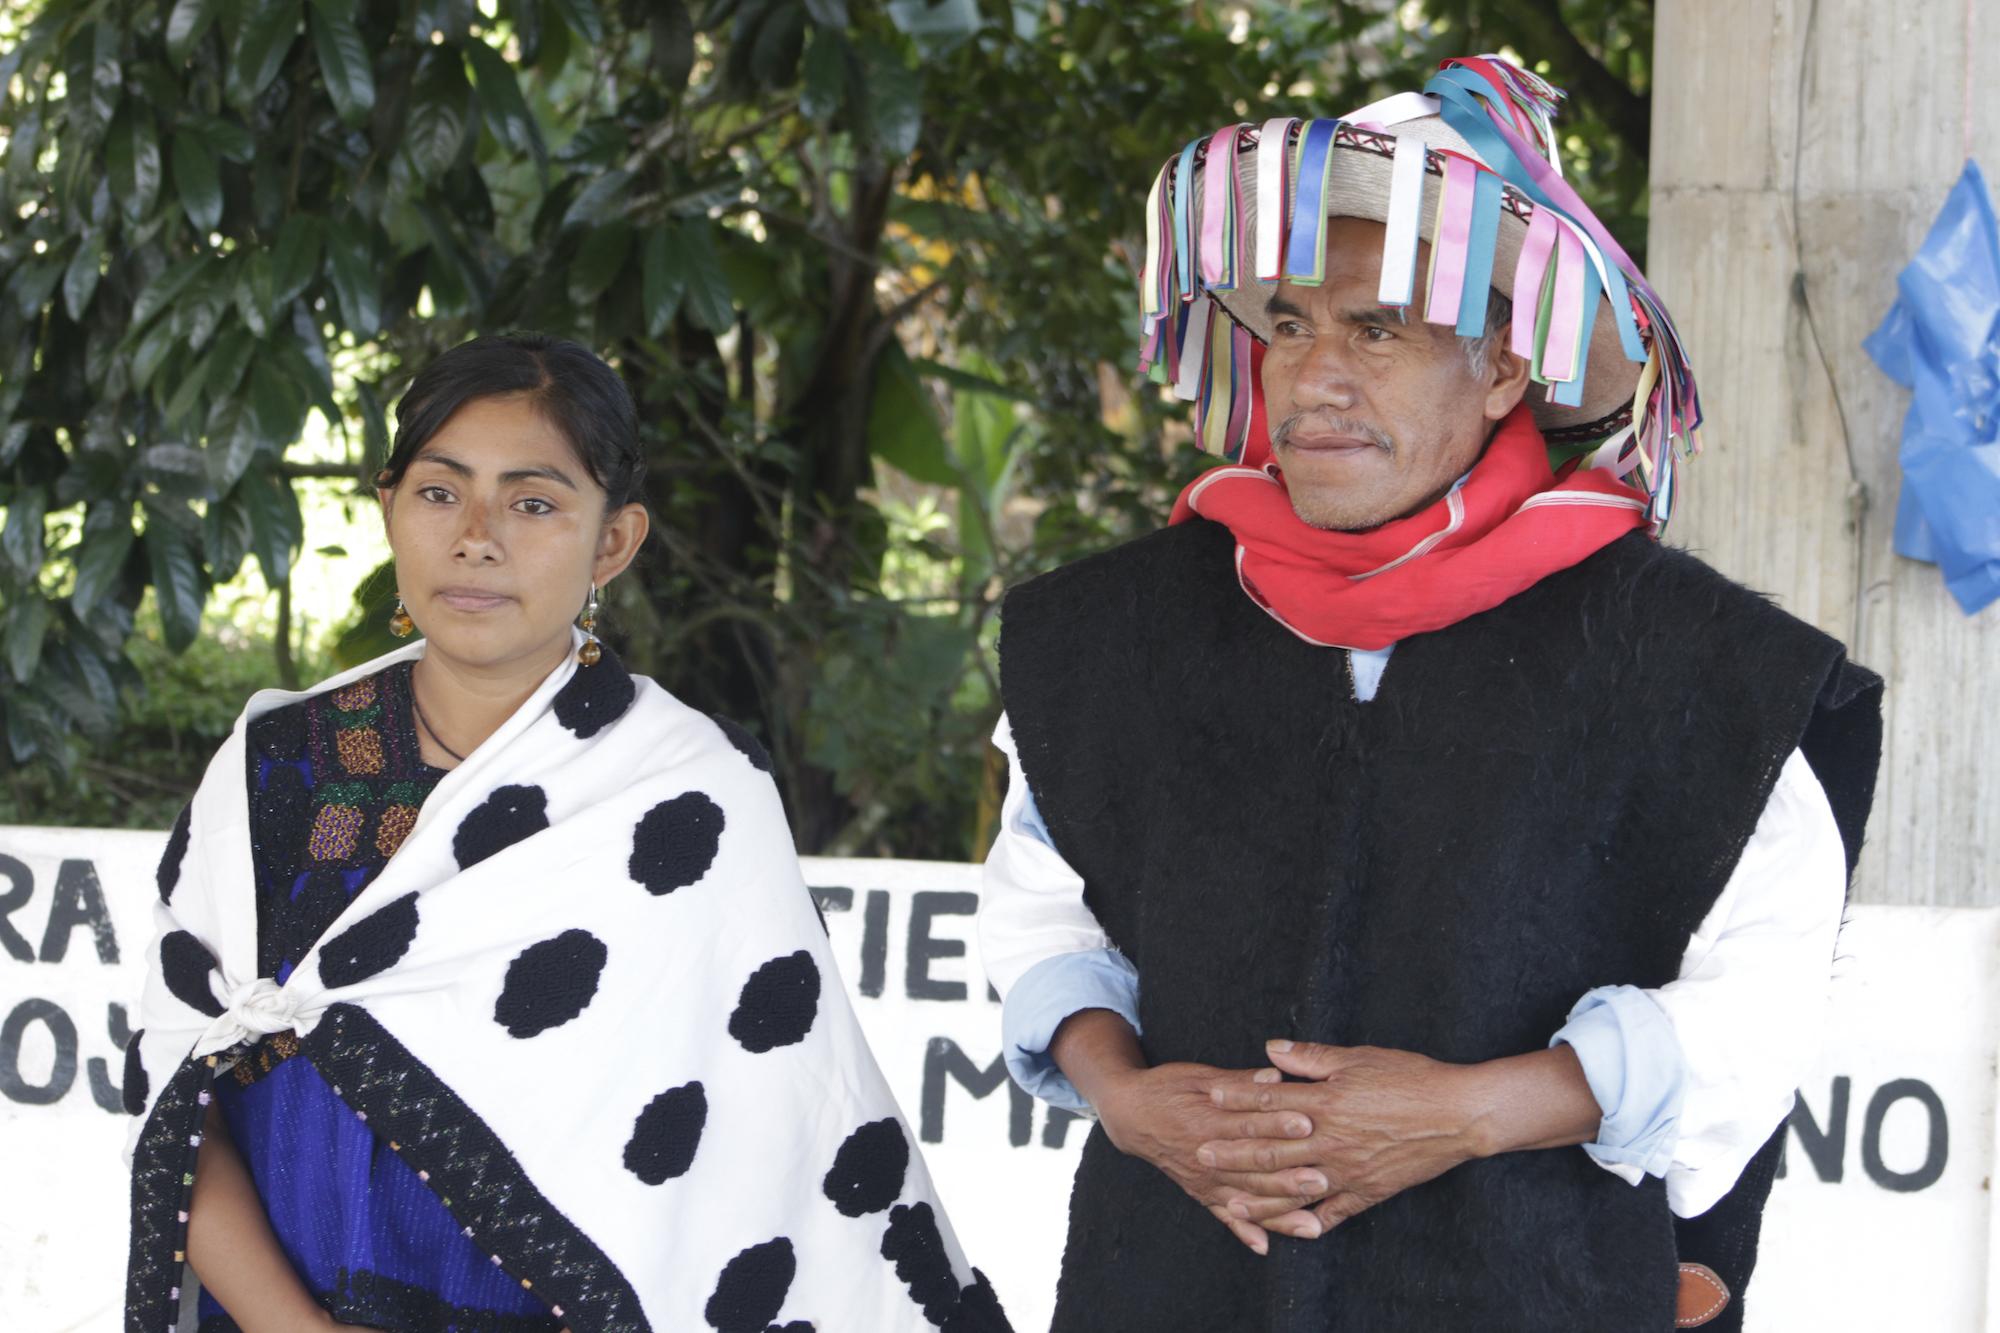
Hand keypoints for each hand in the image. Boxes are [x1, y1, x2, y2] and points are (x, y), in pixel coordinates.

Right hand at [1094, 1060, 1333, 1252]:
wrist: (1129, 1115)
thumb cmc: (1167, 1088)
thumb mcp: (1199, 1076)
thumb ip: (1238, 1081)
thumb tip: (1275, 1077)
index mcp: (1207, 1120)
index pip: (1247, 1125)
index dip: (1277, 1125)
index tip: (1307, 1125)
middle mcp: (1206, 1156)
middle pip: (1252, 1169)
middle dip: (1288, 1177)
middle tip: (1322, 1180)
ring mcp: (1203, 1179)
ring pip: (1245, 1200)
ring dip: (1278, 1213)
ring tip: (1312, 1224)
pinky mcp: (1200, 1192)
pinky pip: (1224, 1217)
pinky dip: (1243, 1232)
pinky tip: (1264, 1247)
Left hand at [1200, 1041, 1489, 1237]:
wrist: (1460, 1115)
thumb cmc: (1411, 1078)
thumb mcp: (1359, 1059)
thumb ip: (1312, 1059)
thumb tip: (1271, 1050)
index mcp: (1326, 1103)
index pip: (1270, 1101)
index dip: (1238, 1098)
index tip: (1210, 1098)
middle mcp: (1330, 1141)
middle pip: (1271, 1148)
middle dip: (1233, 1153)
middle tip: (1201, 1155)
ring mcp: (1348, 1170)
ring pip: (1294, 1187)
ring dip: (1259, 1195)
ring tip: (1229, 1201)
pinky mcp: (1368, 1191)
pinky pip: (1333, 1212)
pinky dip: (1310, 1221)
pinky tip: (1290, 1229)